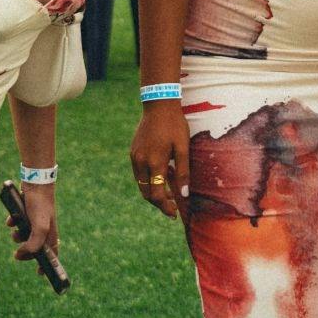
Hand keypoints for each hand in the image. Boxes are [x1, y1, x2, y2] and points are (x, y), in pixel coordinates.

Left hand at [6, 184, 58, 261]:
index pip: (51, 253)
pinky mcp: (26, 212)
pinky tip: (11, 219)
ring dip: (17, 236)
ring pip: (24, 235)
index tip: (39, 273)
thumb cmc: (40, 205)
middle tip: (17, 254)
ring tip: (15, 232)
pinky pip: (17, 222)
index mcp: (51, 234)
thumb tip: (23, 253)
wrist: (35, 184)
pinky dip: (13, 223)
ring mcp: (35, 220)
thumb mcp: (39, 227)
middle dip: (25, 251)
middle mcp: (44, 229)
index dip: (47, 264)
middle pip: (34, 247)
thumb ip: (34, 243)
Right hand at [129, 99, 189, 219]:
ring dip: (153, 192)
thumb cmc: (175, 125)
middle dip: (158, 203)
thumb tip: (184, 194)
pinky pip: (139, 173)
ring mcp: (134, 157)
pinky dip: (149, 181)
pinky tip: (161, 177)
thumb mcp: (183, 148)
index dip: (165, 207)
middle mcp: (141, 162)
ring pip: (141, 184)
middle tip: (172, 206)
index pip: (156, 195)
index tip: (174, 213)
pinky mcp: (133, 152)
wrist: (158, 105)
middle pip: (146, 193)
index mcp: (154, 163)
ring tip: (168, 193)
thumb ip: (183, 172)